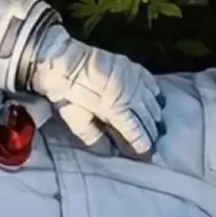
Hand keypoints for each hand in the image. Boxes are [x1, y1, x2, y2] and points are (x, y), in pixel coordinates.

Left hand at [25, 26, 163, 156]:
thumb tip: (110, 151)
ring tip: (156, 128)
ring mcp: (132, 78)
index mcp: (114, 109)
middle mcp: (129, 93)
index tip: (147, 156)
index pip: (135, 131)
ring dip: (154, 116)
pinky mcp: (131, 66)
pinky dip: (154, 95)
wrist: (59, 60)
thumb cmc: (64, 93)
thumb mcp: (74, 119)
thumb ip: (93, 136)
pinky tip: (155, 102)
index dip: (142, 145)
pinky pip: (150, 83)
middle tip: (152, 145)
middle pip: (147, 118)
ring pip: (152, 102)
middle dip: (150, 133)